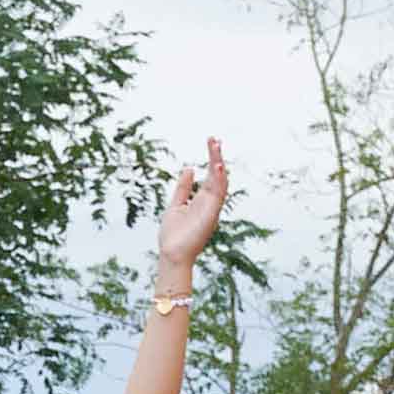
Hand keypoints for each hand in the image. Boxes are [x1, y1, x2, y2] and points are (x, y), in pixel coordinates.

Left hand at [157, 137, 230, 269]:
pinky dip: (219, 179)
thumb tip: (190, 168)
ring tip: (216, 146)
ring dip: (219, 163)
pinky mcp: (211, 214)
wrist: (172, 255)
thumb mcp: (176, 204)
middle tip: (215, 139)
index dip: (212, 159)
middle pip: (217, 175)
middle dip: (216, 156)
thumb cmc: (173, 235)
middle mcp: (210, 203)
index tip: (211, 142)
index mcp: (202, 200)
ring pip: (220, 181)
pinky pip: (218, 194)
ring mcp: (212, 208)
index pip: (210, 176)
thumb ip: (183, 187)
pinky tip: (217, 165)